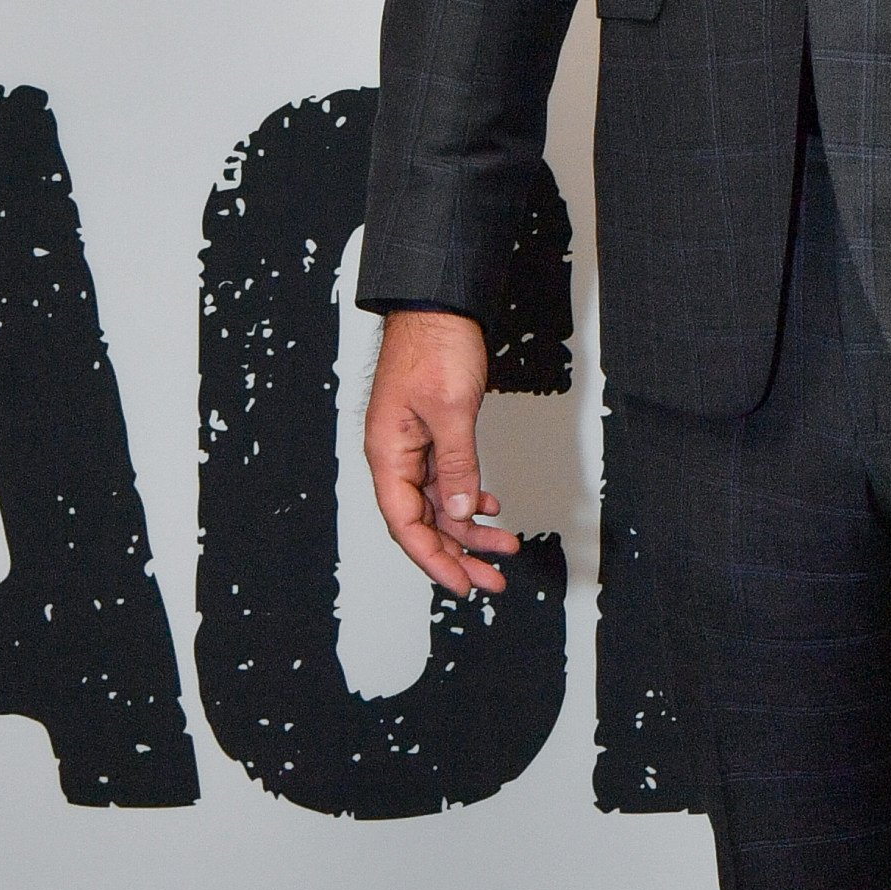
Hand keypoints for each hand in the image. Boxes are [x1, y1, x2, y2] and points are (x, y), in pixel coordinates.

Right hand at [363, 311, 519, 596]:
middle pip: (423, 522)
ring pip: (439, 504)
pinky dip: (469, 498)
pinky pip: (446, 480)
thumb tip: (461, 513)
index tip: (461, 584)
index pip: (406, 523)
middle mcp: (395, 456)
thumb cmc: (434, 346)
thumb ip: (457, 466)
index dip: (433, 559)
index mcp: (387, 453)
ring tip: (503, 549)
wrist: (438, 305)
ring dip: (470, 530)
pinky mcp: (431, 435)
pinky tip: (490, 508)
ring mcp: (412, 447)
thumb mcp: (452, 410)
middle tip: (492, 580)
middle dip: (458, 554)